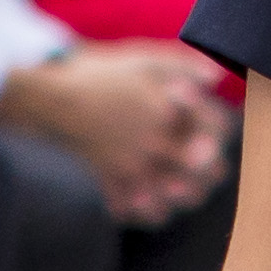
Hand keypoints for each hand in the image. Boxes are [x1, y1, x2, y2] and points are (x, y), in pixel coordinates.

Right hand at [0, 45, 230, 222]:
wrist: (51, 99)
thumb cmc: (101, 76)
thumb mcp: (143, 60)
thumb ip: (183, 65)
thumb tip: (215, 78)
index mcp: (169, 112)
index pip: (217, 128)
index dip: (219, 131)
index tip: (211, 131)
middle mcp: (156, 142)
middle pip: (205, 168)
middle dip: (210, 166)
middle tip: (206, 165)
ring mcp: (135, 166)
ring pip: (178, 195)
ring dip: (187, 193)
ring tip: (183, 187)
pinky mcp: (113, 182)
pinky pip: (140, 210)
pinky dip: (149, 210)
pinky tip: (150, 199)